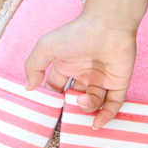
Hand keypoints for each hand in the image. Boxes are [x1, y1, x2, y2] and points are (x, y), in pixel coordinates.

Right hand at [24, 0, 147, 128]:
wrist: (108, 25)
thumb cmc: (77, 33)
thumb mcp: (47, 47)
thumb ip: (33, 66)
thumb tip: (28, 88)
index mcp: (67, 65)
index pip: (57, 89)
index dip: (54, 99)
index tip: (50, 109)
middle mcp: (85, 74)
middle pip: (76, 99)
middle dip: (72, 107)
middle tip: (69, 109)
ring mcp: (103, 79)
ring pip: (94, 103)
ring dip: (87, 107)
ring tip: (82, 100)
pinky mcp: (119, 82)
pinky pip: (114, 104)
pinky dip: (106, 116)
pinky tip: (97, 123)